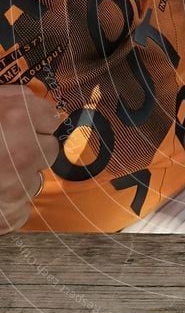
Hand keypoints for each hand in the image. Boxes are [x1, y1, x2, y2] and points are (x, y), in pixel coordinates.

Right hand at [0, 85, 59, 232]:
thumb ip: (7, 98)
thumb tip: (30, 99)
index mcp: (15, 117)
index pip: (50, 117)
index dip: (33, 121)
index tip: (21, 125)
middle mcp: (23, 150)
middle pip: (49, 148)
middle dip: (32, 148)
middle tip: (5, 150)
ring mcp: (17, 185)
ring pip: (35, 178)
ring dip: (19, 176)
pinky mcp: (8, 215)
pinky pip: (22, 207)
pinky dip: (8, 203)